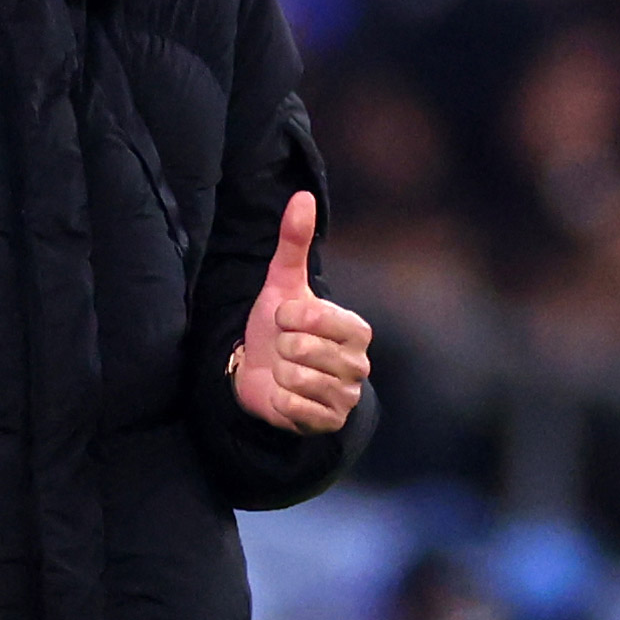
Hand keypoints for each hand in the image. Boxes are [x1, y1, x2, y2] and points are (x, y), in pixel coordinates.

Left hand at [236, 191, 371, 434]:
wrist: (260, 373)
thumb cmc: (278, 326)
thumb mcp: (283, 283)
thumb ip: (294, 242)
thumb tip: (302, 195)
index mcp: (356, 329)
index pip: (315, 317)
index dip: (288, 317)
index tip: (285, 319)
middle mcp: (359, 365)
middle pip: (303, 350)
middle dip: (281, 348)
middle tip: (285, 349)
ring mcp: (346, 397)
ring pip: (297, 380)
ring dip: (278, 374)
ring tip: (284, 370)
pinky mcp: (329, 424)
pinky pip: (294, 409)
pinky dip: (279, 401)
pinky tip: (283, 395)